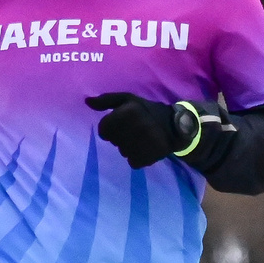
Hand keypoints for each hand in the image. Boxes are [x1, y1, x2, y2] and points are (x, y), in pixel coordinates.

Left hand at [85, 92, 201, 168]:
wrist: (176, 125)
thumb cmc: (147, 111)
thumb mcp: (128, 99)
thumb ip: (106, 100)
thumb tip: (87, 102)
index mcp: (127, 111)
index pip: (104, 130)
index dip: (110, 128)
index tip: (122, 125)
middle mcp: (136, 126)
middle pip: (113, 142)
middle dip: (120, 137)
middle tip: (134, 131)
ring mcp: (144, 142)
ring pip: (123, 153)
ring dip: (129, 148)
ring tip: (142, 139)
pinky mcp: (151, 155)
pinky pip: (133, 162)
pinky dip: (138, 158)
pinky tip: (146, 149)